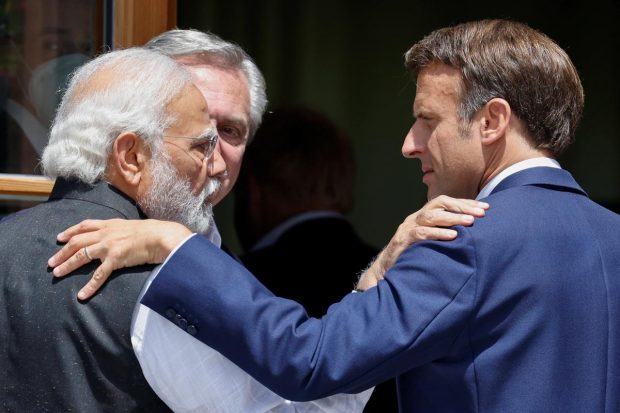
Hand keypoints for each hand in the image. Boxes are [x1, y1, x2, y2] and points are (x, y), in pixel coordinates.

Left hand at [47, 218, 191, 299]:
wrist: (161, 236)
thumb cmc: (153, 232)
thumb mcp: (133, 226)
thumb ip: (123, 231)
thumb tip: (122, 236)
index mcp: (110, 225)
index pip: (84, 226)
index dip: (70, 232)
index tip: (60, 238)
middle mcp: (106, 233)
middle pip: (77, 242)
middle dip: (62, 252)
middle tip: (51, 262)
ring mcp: (109, 246)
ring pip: (82, 255)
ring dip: (67, 265)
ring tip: (57, 273)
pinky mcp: (115, 259)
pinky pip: (99, 275)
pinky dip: (89, 286)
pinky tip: (82, 295)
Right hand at [356, 196, 488, 290]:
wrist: (387, 271)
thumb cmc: (414, 257)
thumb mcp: (432, 243)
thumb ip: (447, 235)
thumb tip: (476, 234)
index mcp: (425, 217)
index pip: (446, 202)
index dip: (466, 203)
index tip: (486, 207)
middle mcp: (416, 218)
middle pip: (439, 203)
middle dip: (462, 207)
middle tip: (481, 213)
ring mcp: (408, 228)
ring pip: (430, 215)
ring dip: (452, 218)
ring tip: (470, 221)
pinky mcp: (402, 241)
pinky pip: (420, 233)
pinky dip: (437, 233)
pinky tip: (452, 236)